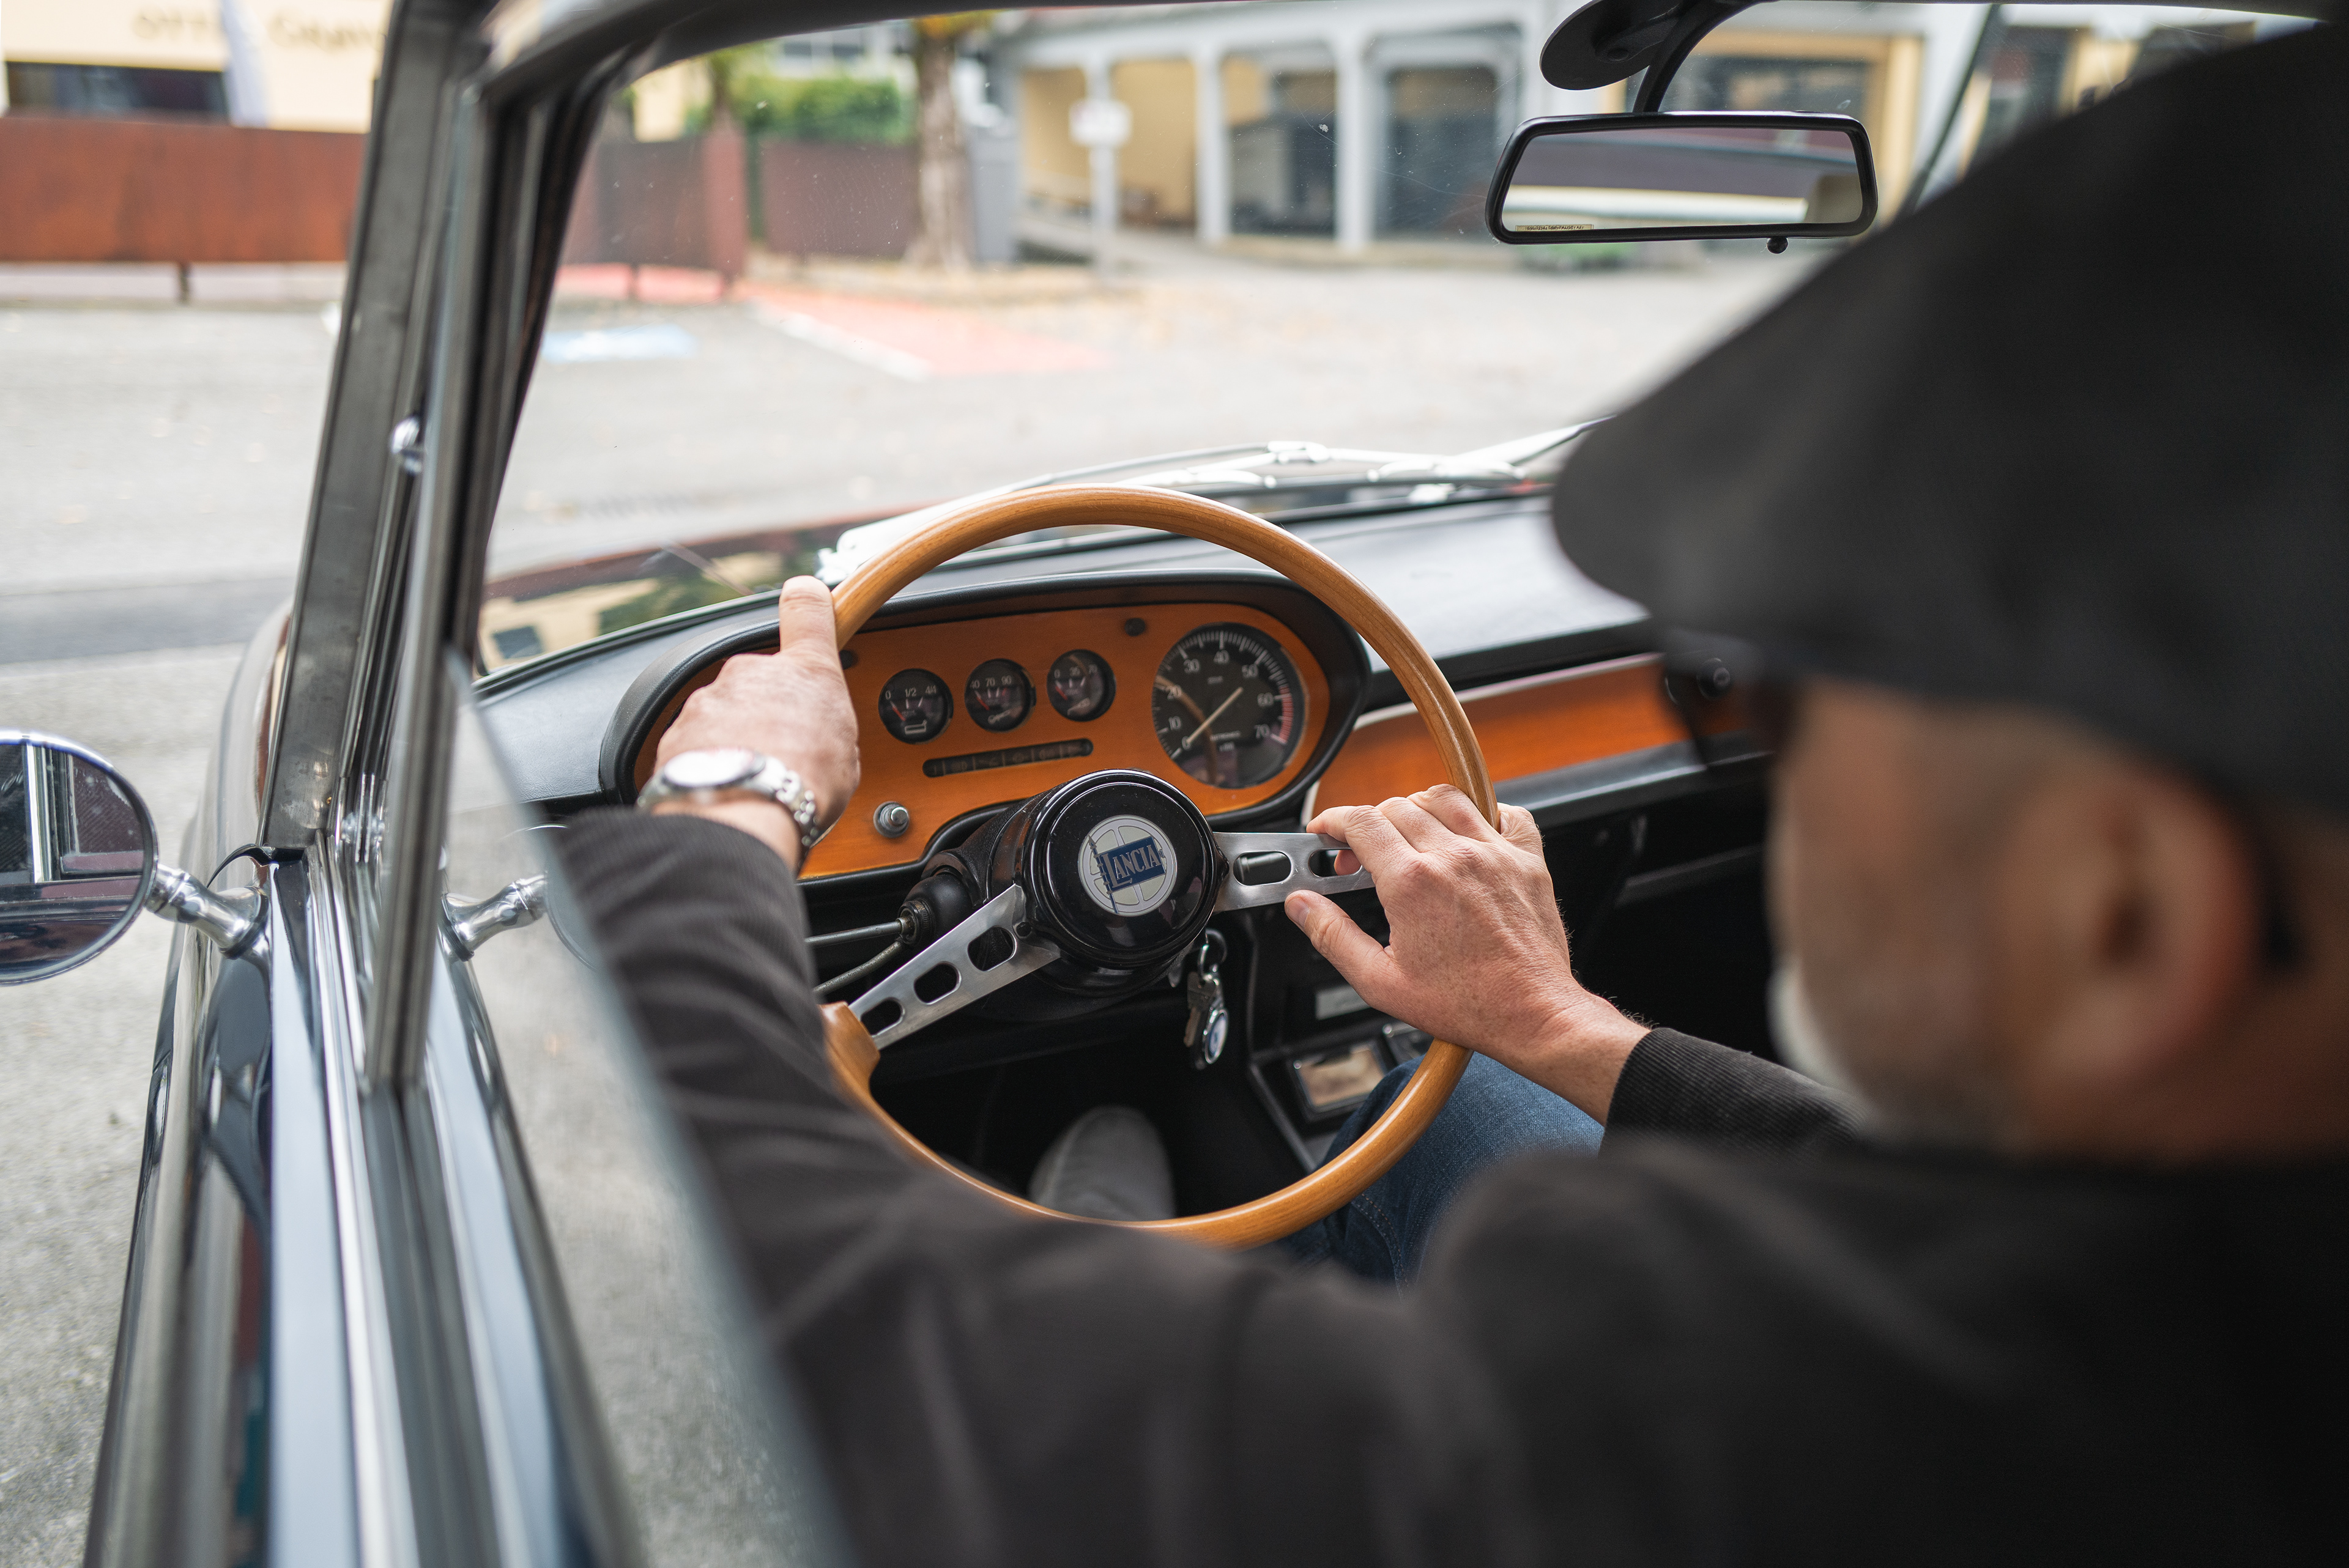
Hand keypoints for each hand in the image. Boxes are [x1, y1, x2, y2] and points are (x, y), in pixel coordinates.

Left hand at [651, 577, 860, 870]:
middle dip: (770, 710)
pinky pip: (698, 741)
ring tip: (757, 780)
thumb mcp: (847, 755)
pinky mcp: (677, 728)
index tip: (809, 594)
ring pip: (727, 712)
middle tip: (787, 752)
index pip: (809, 611)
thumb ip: (830, 729)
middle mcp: (753, 672)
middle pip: (763, 681)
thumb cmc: (801, 786)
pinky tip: (728, 787)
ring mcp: (711, 698)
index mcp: (806, 672)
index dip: (810, 601)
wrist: (742, 814)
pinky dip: (711, 760)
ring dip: (739, 739)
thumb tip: (824, 737)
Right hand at [1284, 786, 1650, 1120]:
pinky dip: (1482, 814)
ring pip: (1446, 799)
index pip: (1361, 821)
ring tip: (1409, 840)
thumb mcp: (1380, 982)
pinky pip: (1505, 812)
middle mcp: (1453, 858)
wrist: (1532, 1015)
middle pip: (1397, 806)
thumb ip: (1332, 936)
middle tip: (1361, 858)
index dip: (1333, 821)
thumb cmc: (1466, 1004)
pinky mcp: (1527, 861)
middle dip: (1369, 825)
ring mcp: (1494, 854)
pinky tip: (1469, 836)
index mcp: (1412, 883)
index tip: (1326, 832)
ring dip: (1418, 810)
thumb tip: (1300, 905)